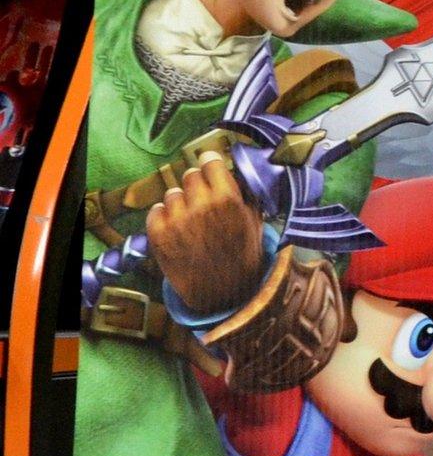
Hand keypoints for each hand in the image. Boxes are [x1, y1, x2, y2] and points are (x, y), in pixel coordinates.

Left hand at [148, 150, 263, 316]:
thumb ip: (245, 195)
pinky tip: (178, 230)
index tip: (210, 168)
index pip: (209, 161)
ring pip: (172, 194)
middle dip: (196, 185)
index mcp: (228, 199)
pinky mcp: (158, 234)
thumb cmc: (242, 256)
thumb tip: (235, 172)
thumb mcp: (254, 223)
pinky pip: (156, 210)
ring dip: (181, 203)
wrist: (222, 294)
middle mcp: (200, 205)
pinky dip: (164, 217)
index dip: (210, 165)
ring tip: (191, 221)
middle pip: (189, 175)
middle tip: (202, 199)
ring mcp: (177, 220)